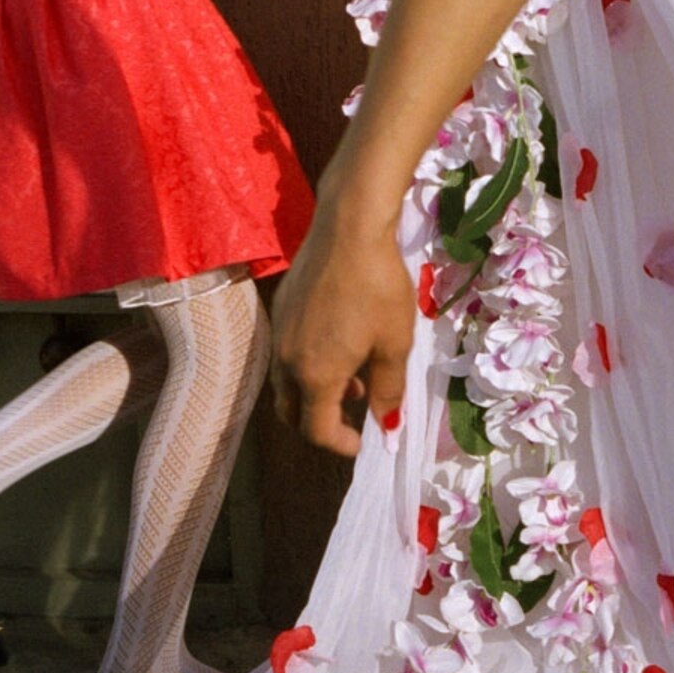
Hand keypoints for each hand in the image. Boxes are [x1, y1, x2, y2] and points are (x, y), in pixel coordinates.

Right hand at [271, 189, 416, 457]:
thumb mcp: (394, 344)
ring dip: (314, 392)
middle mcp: (287, 360)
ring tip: (353, 374)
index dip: (342, 445)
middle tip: (354, 412)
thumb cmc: (378, 287)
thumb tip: (388, 430)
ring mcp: (279, 332)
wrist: (349, 227)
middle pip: (291, 413)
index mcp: (314, 375)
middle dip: (320, 423)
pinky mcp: (280, 308)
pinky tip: (338, 340)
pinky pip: (286, 353)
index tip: (364, 440)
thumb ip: (389, 392)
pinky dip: (306, 365)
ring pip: (286, 383)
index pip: (317, 431)